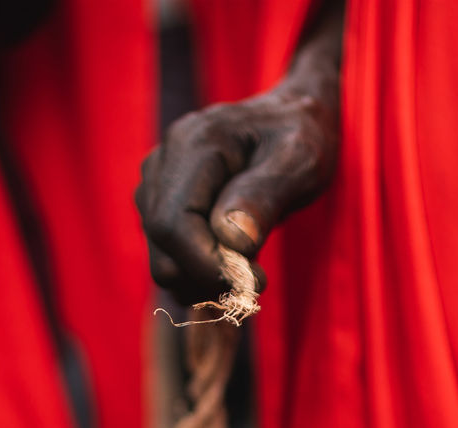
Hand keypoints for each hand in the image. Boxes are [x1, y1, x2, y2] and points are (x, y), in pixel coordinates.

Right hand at [136, 75, 339, 304]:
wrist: (290, 118)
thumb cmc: (302, 135)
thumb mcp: (301, 160)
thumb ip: (264, 196)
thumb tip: (231, 240)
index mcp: (193, 145)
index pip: (173, 224)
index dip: (206, 265)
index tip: (256, 279)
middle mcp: (162, 163)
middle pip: (161, 247)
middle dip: (208, 277)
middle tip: (258, 277)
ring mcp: (155, 185)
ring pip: (162, 260)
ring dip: (205, 280)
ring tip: (250, 264)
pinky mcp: (159, 204)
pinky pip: (169, 257)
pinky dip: (200, 273)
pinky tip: (234, 257)